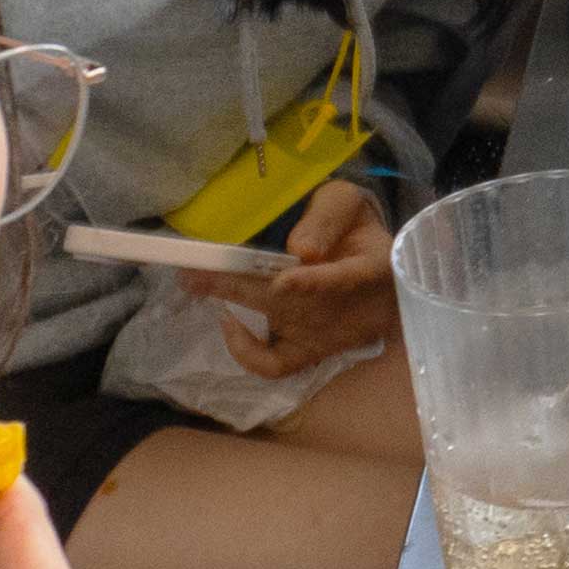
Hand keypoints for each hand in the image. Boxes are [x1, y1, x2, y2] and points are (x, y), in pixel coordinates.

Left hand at [188, 176, 394, 380]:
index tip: (283, 282)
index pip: (348, 279)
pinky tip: (227, 321)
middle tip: (197, 267)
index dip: (315, 284)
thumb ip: (328, 217)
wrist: (371, 263)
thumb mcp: (345, 203)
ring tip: (196, 281)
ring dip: (234, 300)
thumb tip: (301, 249)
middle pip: (295, 302)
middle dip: (242, 284)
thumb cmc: (353, 228)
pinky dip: (246, 351)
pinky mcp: (309, 353)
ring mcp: (330, 337)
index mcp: (373, 267)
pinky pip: (276, 365)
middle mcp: (354, 311)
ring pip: (277, 323)